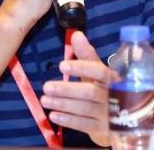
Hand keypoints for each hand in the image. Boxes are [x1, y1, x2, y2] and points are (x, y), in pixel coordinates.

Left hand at [41, 31, 112, 146]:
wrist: (119, 117)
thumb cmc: (102, 87)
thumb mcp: (95, 70)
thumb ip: (85, 54)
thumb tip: (77, 34)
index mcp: (111, 79)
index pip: (99, 71)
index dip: (81, 68)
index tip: (62, 66)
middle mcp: (112, 96)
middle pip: (90, 92)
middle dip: (66, 89)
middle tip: (46, 87)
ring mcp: (109, 115)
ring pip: (85, 109)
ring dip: (63, 104)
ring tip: (44, 100)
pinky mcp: (103, 130)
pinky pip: (85, 125)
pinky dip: (68, 120)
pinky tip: (54, 115)